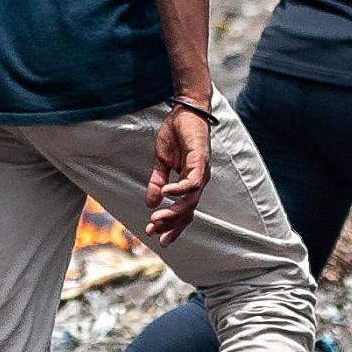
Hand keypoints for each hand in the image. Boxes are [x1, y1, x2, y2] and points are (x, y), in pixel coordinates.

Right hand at [140, 102, 211, 243]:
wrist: (185, 111)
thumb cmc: (176, 134)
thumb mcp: (161, 162)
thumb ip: (157, 182)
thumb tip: (150, 202)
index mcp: (190, 182)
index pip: (184, 211)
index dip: (173, 226)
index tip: (159, 239)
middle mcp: (198, 181)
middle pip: (188, 210)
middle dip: (171, 224)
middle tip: (153, 232)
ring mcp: (201, 171)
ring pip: (190, 200)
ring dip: (174, 211)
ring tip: (156, 218)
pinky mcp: (200, 160)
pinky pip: (192, 181)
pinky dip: (179, 190)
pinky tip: (166, 194)